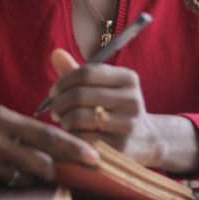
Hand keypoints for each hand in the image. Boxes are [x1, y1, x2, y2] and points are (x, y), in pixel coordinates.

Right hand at [0, 104, 98, 187]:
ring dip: (32, 178)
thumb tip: (48, 140)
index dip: (74, 147)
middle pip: (41, 161)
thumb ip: (17, 126)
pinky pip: (3, 186)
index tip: (94, 157)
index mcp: (3, 118)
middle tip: (64, 173)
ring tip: (26, 171)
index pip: (48, 135)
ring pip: (24, 178)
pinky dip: (8, 183)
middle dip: (56, 170)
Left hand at [47, 49, 164, 166]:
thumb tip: (55, 53)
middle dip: (59, 103)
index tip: (53, 93)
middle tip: (54, 111)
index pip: (86, 73)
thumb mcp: (102, 87)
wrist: (144, 140)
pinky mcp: (120, 146)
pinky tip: (74, 136)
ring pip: (78, 117)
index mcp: (128, 78)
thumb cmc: (115, 108)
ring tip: (65, 123)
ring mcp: (128, 124)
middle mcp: (131, 99)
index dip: (63, 82)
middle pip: (80, 94)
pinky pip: (83, 138)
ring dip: (64, 120)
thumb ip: (78, 72)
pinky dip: (72, 137)